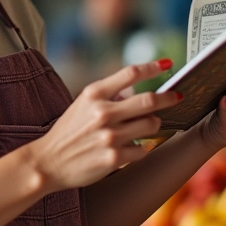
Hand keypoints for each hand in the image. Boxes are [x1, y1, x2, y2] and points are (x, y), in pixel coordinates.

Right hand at [26, 60, 182, 193]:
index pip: (130, 73)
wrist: (48, 162)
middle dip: (168, 97)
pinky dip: (141, 148)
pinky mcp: (114, 158)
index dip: (153, 67)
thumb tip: (139, 92)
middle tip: (177, 97)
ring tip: (145, 126)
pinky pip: (143, 150)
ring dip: (152, 124)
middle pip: (149, 100)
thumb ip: (109, 96)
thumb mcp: (82, 104)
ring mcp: (109, 136)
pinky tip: (130, 148)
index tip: (168, 63)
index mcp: (93, 94)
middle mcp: (102, 112)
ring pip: (150, 125)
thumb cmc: (69, 131)